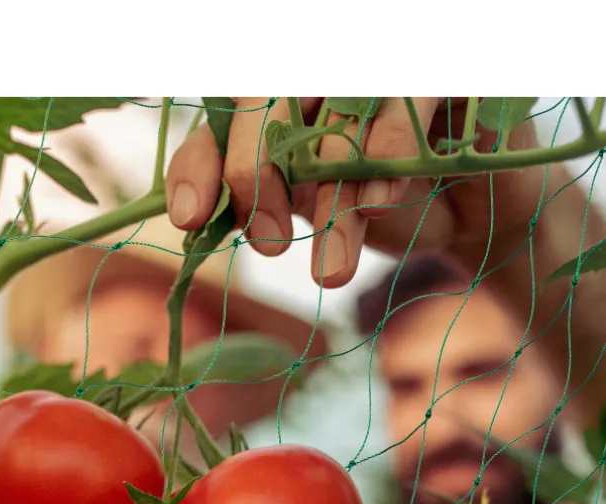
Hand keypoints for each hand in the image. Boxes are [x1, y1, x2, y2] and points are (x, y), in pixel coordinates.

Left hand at [166, 97, 542, 287]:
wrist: (475, 217)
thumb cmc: (388, 211)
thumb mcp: (318, 215)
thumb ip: (265, 204)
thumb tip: (198, 217)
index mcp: (283, 112)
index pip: (222, 123)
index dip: (200, 164)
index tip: (189, 217)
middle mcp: (323, 81)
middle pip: (267, 100)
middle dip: (255, 172)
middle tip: (266, 248)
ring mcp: (380, 72)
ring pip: (336, 114)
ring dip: (330, 197)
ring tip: (331, 271)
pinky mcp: (441, 74)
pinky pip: (405, 95)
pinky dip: (390, 149)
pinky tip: (380, 199)